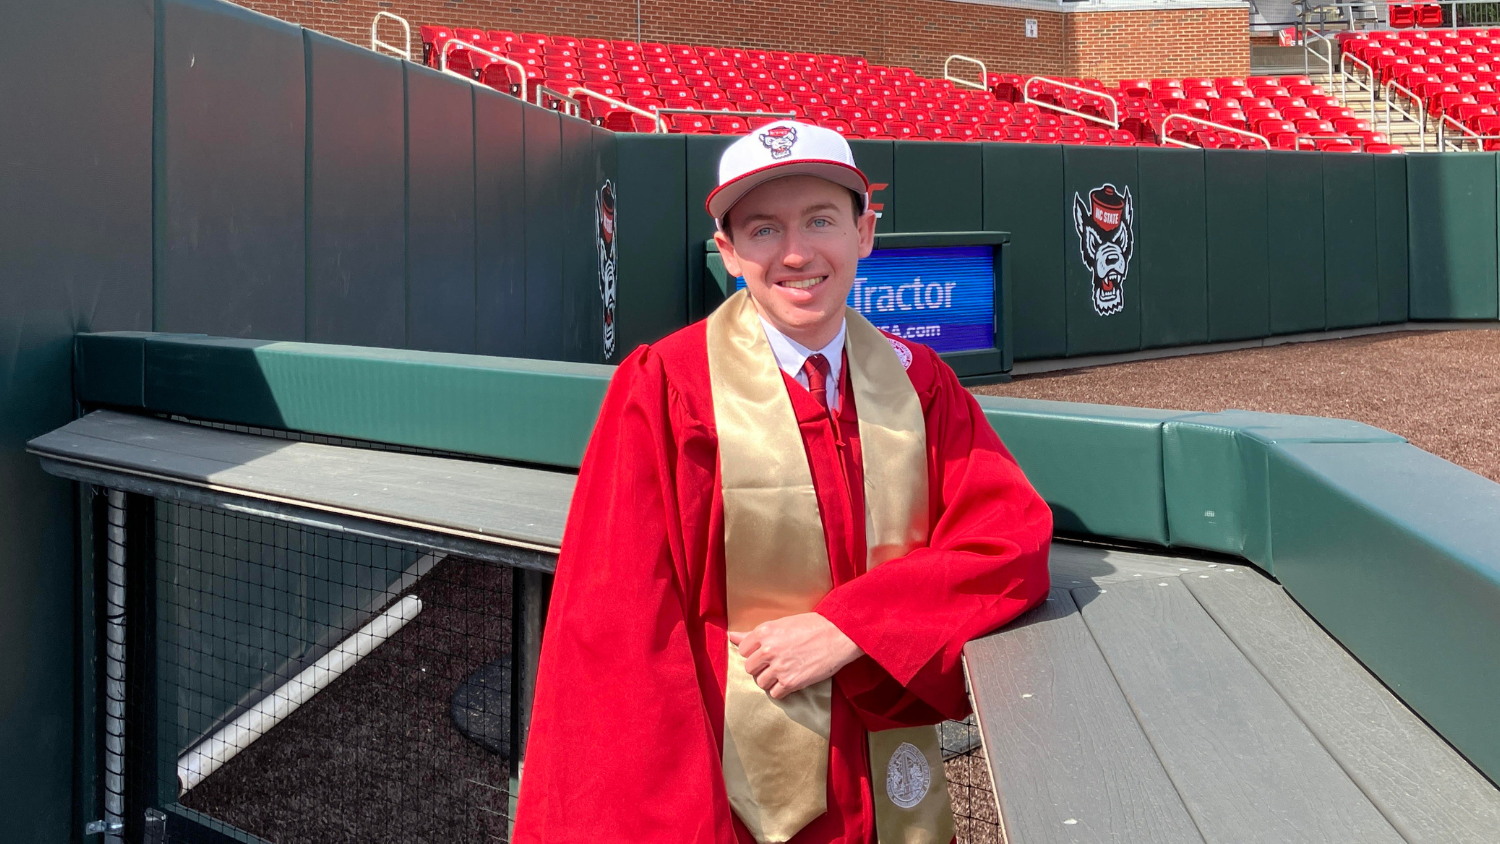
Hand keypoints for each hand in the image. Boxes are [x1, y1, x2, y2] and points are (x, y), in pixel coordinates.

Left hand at [727, 613, 864, 699]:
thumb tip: (731, 636)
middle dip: (761, 668)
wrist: (839, 635)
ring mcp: (778, 667)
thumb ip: (754, 634)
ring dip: (771, 680)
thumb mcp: (781, 624)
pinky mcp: (791, 682)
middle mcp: (768, 650)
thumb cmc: (813, 626)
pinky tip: (791, 680)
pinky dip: (781, 690)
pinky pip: (774, 693)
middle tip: (776, 663)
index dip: (754, 653)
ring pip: (760, 682)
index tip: (766, 653)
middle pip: (750, 668)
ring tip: (785, 671)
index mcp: (764, 632)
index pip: (743, 650)